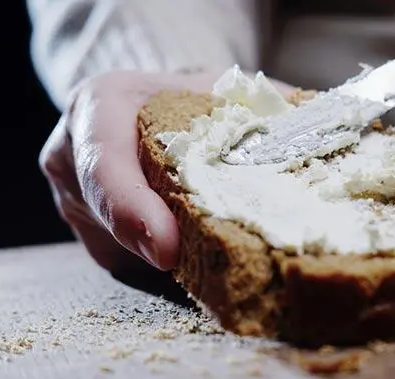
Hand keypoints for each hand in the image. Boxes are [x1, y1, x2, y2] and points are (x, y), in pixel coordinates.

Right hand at [39, 70, 295, 276]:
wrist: (161, 104)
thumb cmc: (195, 96)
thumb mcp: (225, 89)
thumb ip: (264, 109)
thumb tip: (322, 140)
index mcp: (100, 105)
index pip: (103, 160)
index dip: (130, 208)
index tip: (167, 251)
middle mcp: (72, 154)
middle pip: (106, 218)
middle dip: (163, 249)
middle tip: (223, 274)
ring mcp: (76, 200)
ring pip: (115, 252)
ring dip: (168, 269)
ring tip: (226, 273)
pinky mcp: (91, 233)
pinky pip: (124, 265)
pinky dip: (167, 275)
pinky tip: (208, 273)